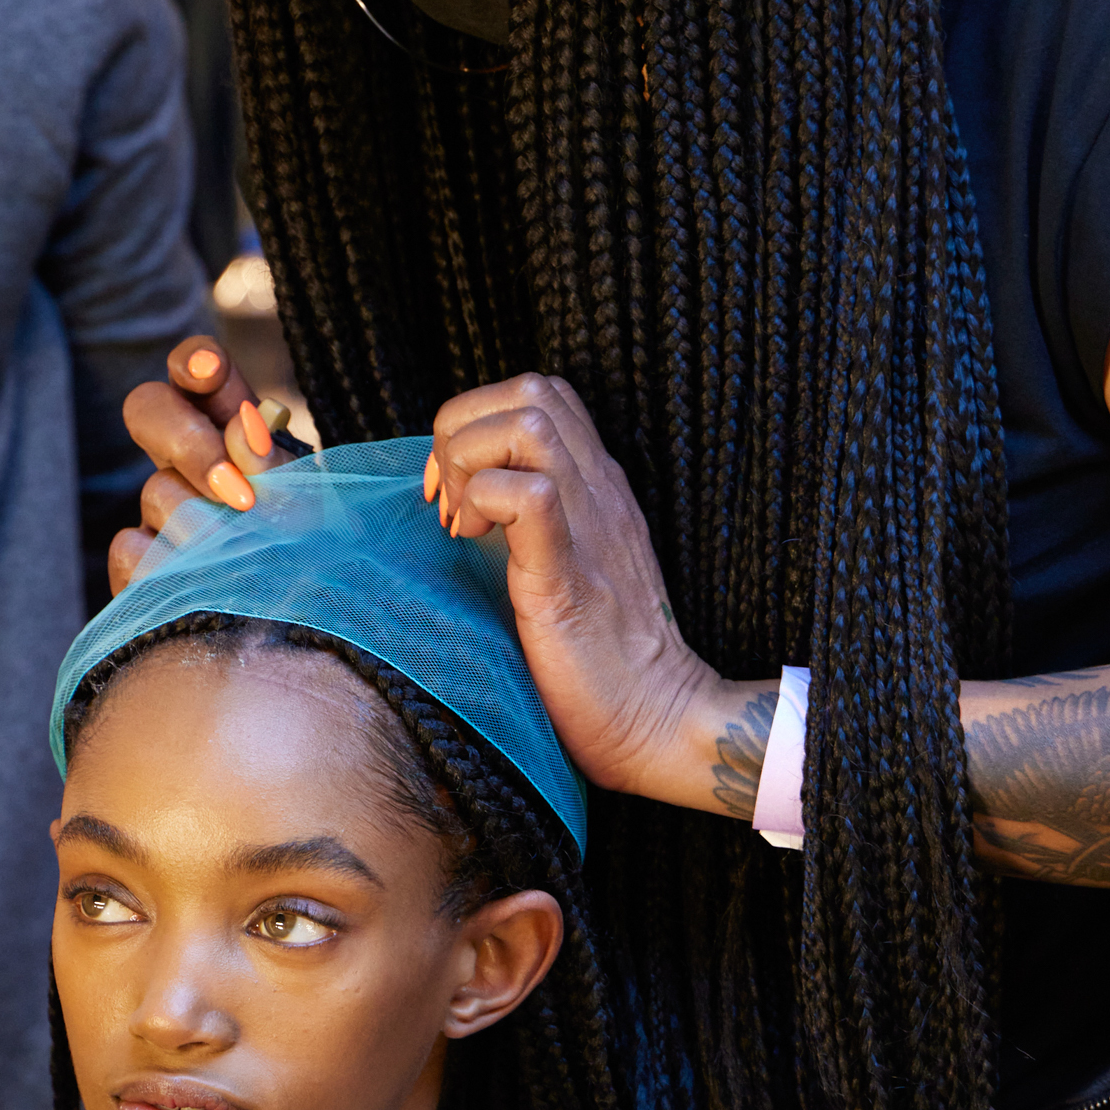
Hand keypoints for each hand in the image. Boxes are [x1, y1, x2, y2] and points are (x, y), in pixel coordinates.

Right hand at [113, 336, 297, 595]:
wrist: (304, 619)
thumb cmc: (315, 545)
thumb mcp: (308, 498)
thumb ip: (275, 461)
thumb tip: (243, 425)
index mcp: (235, 422)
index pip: (199, 370)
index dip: (194, 361)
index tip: (208, 371)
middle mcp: (188, 454)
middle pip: (146, 408)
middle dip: (188, 443)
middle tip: (238, 494)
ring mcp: (158, 506)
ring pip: (155, 491)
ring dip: (207, 528)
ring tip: (250, 560)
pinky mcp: (138, 561)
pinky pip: (132, 551)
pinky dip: (173, 570)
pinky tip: (207, 587)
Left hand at [428, 373, 760, 810]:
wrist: (658, 721)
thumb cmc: (599, 660)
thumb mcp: (567, 567)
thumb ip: (532, 527)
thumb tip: (460, 508)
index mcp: (598, 487)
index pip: (540, 394)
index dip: (478, 422)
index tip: (455, 491)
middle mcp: (600, 491)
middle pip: (530, 388)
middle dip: (465, 428)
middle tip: (451, 502)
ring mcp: (591, 527)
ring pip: (528, 421)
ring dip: (471, 460)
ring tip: (463, 523)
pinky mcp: (569, 575)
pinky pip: (532, 494)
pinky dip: (486, 502)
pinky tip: (474, 545)